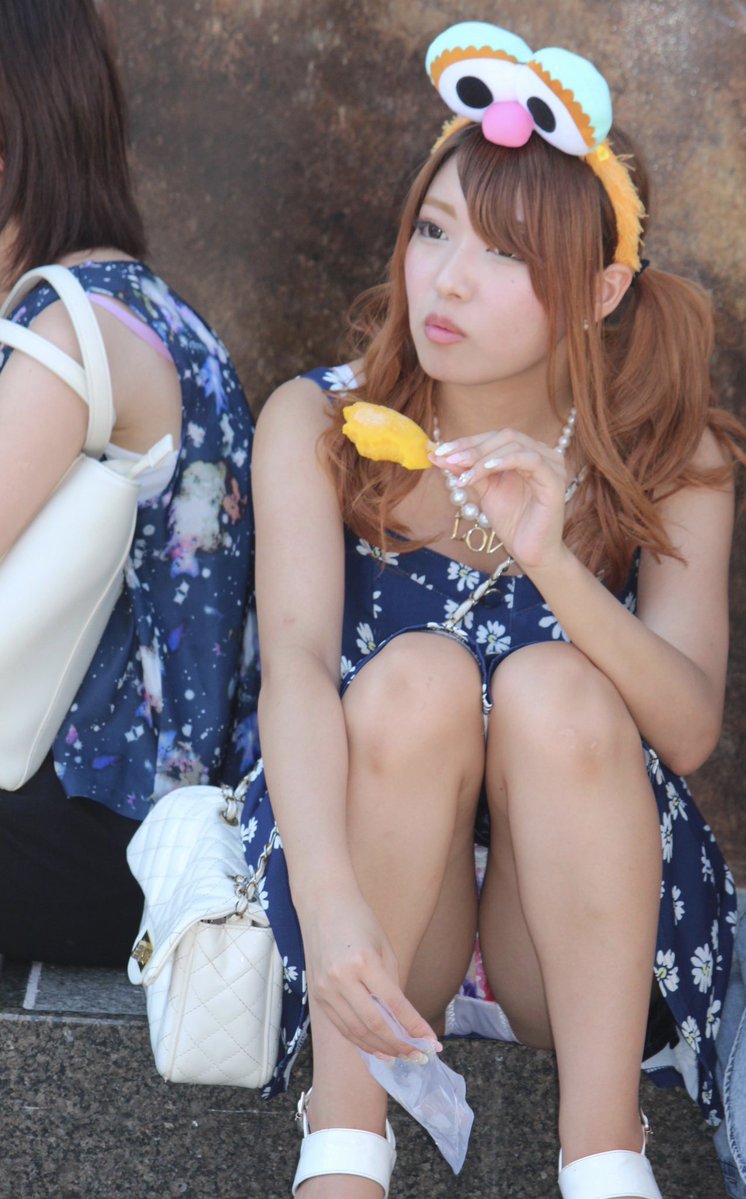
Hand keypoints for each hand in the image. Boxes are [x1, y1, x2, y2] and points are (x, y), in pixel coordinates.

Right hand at [302, 891, 439, 1060]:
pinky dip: (359, 1041)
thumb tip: (403, 1020)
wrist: (323, 905)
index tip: (431, 1041)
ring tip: (400, 1057)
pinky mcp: (317, 995)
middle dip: (399, 1044)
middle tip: (418, 1056)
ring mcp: (326, 989)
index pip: (394, 1004)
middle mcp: (342, 978)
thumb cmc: (359, 921)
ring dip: (380, 1048)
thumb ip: (392, 984)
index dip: (414, 1027)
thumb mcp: (384, 948)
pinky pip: (341, 1026)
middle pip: (374, 1024)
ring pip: (356, 1031)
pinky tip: (375, 1049)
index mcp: (364, 962)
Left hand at [431, 428, 571, 572]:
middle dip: (473, 447)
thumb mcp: (484, 491)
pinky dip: (505, 460)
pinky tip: (486, 469)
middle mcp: (542, 454)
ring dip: (484, 457)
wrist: (530, 551)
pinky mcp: (555, 480)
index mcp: (526, 453)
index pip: (495, 437)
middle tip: (449, 459)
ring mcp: (551, 465)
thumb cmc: (511, 521)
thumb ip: (466, 471)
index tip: (440, 451)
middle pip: (505, 436)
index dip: (467, 442)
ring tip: (464, 474)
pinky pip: (530, 460)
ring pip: (515, 445)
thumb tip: (438, 455)